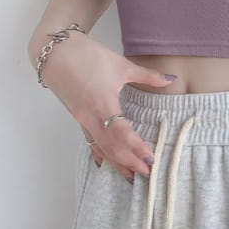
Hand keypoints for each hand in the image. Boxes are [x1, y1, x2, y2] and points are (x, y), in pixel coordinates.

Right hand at [40, 31, 176, 181]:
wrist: (56, 52)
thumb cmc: (88, 55)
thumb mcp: (121, 65)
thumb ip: (148, 76)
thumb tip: (172, 78)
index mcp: (103, 102)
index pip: (121, 133)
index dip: (136, 147)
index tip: (150, 157)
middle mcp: (90, 116)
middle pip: (111, 146)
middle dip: (129, 161)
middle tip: (147, 173)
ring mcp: (81, 119)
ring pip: (100, 147)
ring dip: (116, 162)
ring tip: (131, 175)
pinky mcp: (77, 117)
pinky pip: (89, 140)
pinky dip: (99, 152)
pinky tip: (103, 162)